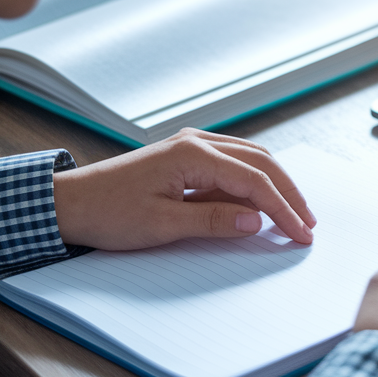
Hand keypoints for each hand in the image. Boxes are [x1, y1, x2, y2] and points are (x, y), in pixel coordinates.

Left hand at [52, 128, 315, 249]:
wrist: (69, 203)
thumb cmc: (108, 213)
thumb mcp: (162, 225)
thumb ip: (213, 221)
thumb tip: (256, 221)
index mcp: (192, 155)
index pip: (254, 181)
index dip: (283, 209)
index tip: (301, 234)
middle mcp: (196, 142)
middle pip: (261, 162)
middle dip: (288, 193)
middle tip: (308, 224)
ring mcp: (191, 145)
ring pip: (249, 159)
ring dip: (273, 185)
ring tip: (292, 214)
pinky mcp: (185, 156)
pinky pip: (231, 164)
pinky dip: (251, 182)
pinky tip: (258, 204)